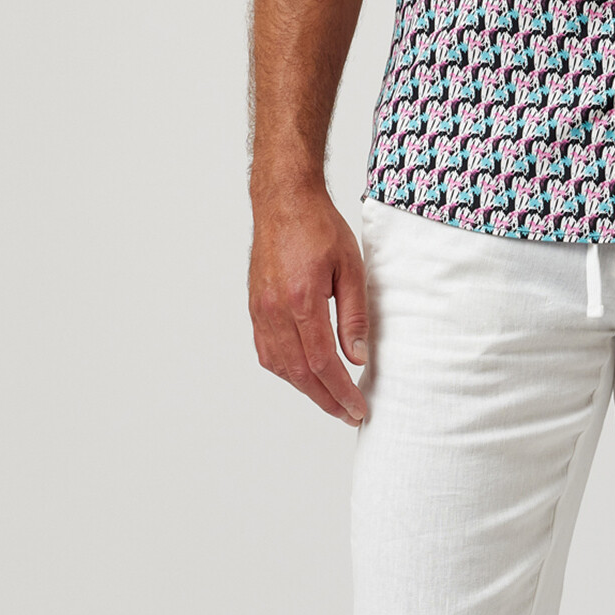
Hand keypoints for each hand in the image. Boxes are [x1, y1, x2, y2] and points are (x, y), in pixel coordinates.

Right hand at [248, 187, 370, 423]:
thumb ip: (354, 314)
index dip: (341, 391)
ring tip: (331, 398)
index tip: (358, 407)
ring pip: (280, 366)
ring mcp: (261, 310)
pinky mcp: (256, 307)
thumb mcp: (351, 266)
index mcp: (302, 300)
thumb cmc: (318, 226)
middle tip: (348, 413)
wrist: (284, 202)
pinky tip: (304, 373)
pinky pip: (267, 351)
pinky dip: (286, 369)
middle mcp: (275, 310)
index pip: (323, 362)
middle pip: (299, 373)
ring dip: (305, 388)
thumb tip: (358, 355)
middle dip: (326, 399)